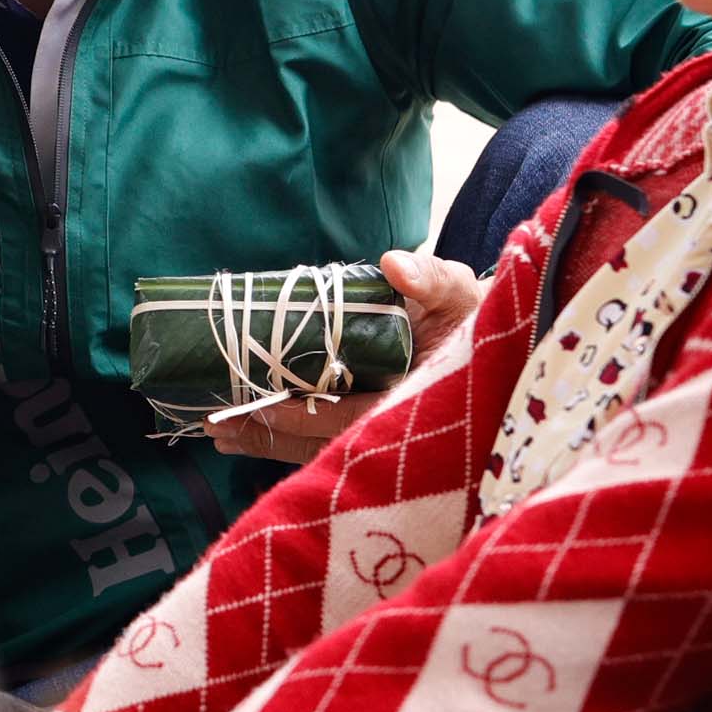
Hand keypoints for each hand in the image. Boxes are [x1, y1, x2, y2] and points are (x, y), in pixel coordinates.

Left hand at [206, 249, 483, 462]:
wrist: (493, 343)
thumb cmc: (472, 317)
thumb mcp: (458, 293)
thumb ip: (431, 279)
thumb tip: (393, 264)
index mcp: (414, 399)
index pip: (351, 418)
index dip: (308, 416)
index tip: (266, 406)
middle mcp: (392, 423)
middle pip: (324, 442)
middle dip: (272, 436)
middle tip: (217, 428)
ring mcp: (378, 429)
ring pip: (317, 447)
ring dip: (268, 441)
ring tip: (218, 435)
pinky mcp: (365, 426)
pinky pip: (320, 440)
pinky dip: (282, 437)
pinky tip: (244, 433)